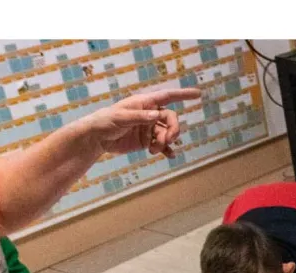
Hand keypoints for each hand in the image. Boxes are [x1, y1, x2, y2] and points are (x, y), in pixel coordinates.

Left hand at [81, 88, 199, 157]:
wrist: (97, 138)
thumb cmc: (105, 121)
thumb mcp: (121, 117)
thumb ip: (140, 116)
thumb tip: (157, 115)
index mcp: (144, 103)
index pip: (167, 96)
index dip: (183, 94)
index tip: (198, 94)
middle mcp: (150, 114)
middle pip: (171, 119)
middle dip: (172, 130)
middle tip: (166, 140)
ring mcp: (149, 128)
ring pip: (167, 134)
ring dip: (165, 142)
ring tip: (154, 149)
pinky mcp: (147, 141)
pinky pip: (162, 145)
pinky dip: (167, 150)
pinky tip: (169, 155)